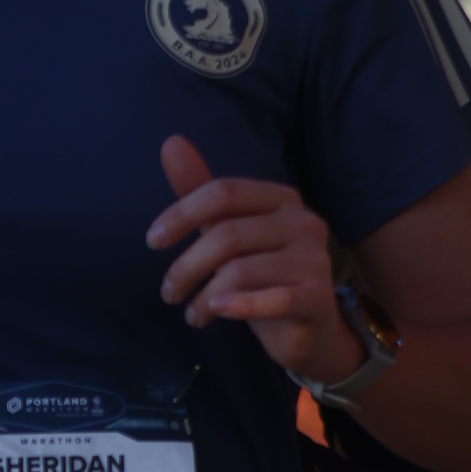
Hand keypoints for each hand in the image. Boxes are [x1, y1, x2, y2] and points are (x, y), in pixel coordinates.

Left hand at [146, 136, 360, 385]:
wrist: (307, 329)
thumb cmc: (262, 276)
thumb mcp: (228, 232)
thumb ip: (201, 192)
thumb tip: (170, 142)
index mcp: (282, 199)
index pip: (225, 192)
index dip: (182, 213)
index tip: (153, 240)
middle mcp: (304, 222)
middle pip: (228, 234)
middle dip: (187, 266)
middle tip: (169, 292)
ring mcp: (315, 260)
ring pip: (242, 270)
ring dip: (205, 297)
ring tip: (193, 314)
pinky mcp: (317, 299)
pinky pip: (274, 300)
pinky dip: (239, 307)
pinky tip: (216, 313)